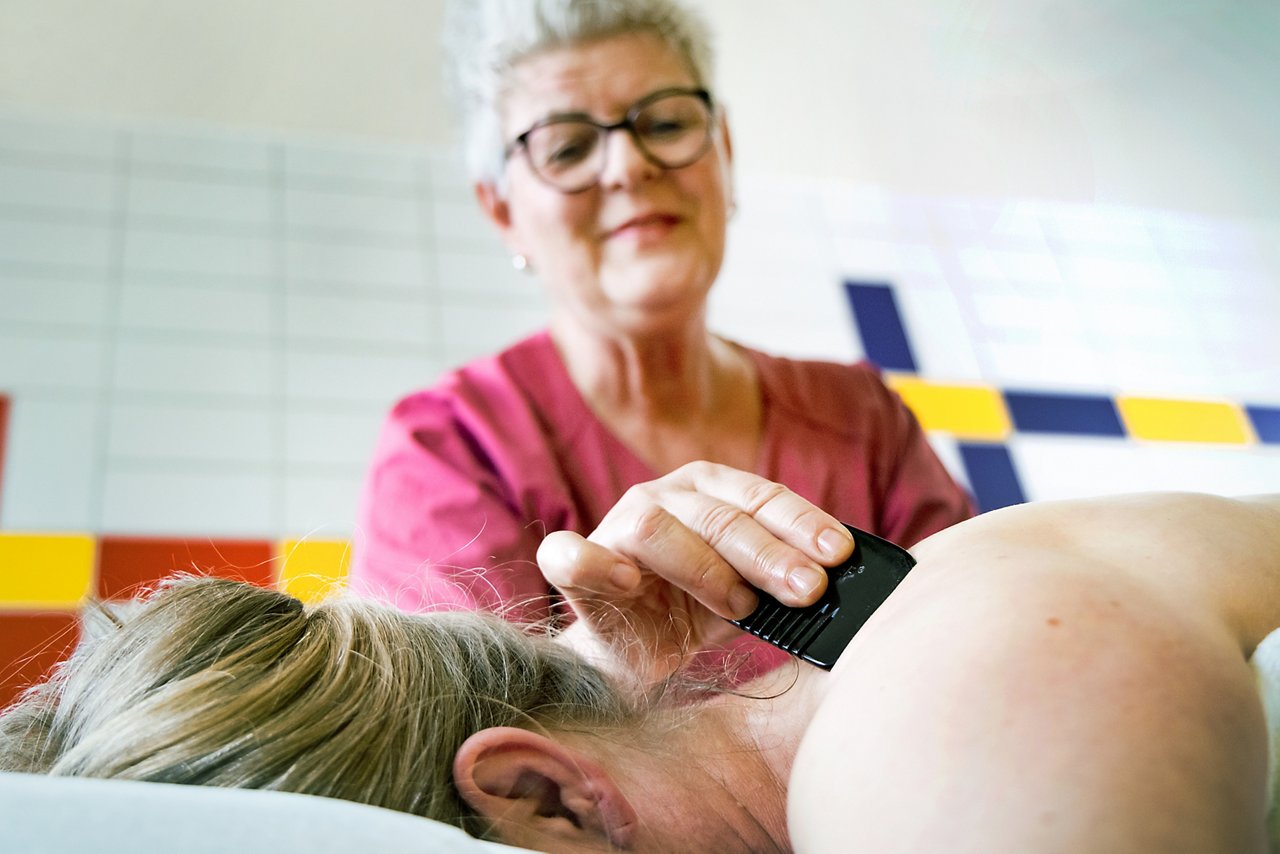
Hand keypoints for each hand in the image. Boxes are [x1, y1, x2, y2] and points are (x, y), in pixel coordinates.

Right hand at [538, 462, 854, 684]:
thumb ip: (782, 579)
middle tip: (809, 589)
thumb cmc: (694, 611)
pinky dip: (595, 563)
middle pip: (718, 515)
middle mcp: (661, 496)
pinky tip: (627, 582)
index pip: (760, 495)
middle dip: (769, 554)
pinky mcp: (576, 564)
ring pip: (657, 528)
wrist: (631, 653)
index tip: (839, 553)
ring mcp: (615, 527)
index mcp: (708, 488)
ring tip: (738, 606)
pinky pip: (571, 555)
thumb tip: (840, 582)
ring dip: (705, 568)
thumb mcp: (749, 590)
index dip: (801, 522)